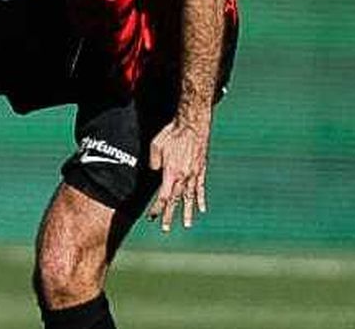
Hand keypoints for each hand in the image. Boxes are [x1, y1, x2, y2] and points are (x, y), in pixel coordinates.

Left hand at [147, 115, 210, 231]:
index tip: (152, 217)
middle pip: (176, 200)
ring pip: (190, 197)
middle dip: (170, 215)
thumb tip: (155, 172)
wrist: (192, 125)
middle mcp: (184, 176)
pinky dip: (201, 199)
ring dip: (188, 212)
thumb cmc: (171, 134)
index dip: (157, 208)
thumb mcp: (155, 146)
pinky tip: (202, 209)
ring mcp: (194, 174)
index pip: (163, 196)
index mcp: (171, 172)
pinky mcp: (201, 169)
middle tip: (165, 228)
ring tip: (187, 225)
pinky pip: (201, 188)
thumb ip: (154, 162)